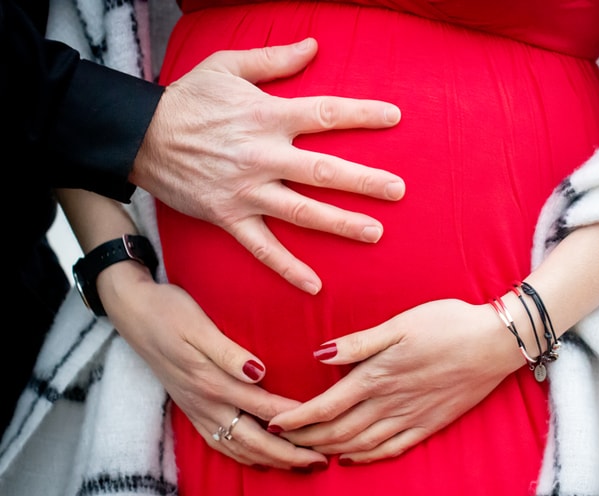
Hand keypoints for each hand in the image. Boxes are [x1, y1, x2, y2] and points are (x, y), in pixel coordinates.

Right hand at [98, 261, 327, 469]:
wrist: (132, 311)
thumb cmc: (170, 311)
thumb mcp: (198, 325)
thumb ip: (228, 352)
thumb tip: (259, 372)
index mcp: (212, 381)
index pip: (264, 408)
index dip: (296, 421)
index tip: (323, 427)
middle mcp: (205, 403)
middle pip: (253, 440)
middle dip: (288, 455)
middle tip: (320, 462)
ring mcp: (196, 410)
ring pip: (237, 448)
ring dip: (270, 460)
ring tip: (299, 465)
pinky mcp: (190, 409)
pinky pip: (219, 444)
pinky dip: (243, 457)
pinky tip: (258, 459)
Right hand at [131, 37, 404, 294]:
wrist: (139, 136)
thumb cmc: (187, 99)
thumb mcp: (227, 66)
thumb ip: (274, 59)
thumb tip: (314, 46)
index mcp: (267, 115)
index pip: (325, 113)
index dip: (362, 114)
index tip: (395, 118)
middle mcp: (263, 155)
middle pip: (323, 169)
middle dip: (364, 180)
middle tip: (398, 190)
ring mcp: (247, 190)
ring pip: (302, 211)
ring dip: (340, 223)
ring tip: (375, 233)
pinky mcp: (229, 217)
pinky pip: (262, 248)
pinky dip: (288, 268)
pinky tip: (315, 285)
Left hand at [268, 299, 523, 463]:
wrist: (496, 342)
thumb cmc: (447, 323)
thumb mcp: (400, 323)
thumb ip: (359, 343)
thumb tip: (319, 354)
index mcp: (379, 375)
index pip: (327, 404)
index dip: (298, 417)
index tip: (273, 422)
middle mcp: (391, 402)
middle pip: (339, 430)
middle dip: (307, 438)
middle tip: (281, 442)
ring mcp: (411, 417)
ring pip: (361, 444)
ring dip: (331, 450)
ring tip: (307, 452)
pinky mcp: (429, 424)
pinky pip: (391, 449)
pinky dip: (367, 458)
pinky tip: (352, 459)